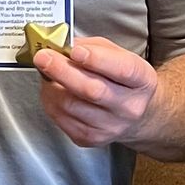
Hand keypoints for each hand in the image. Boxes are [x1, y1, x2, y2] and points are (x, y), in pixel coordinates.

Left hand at [31, 36, 159, 147]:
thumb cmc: (121, 79)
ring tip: (46, 72)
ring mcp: (111, 127)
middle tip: (43, 57)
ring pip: (72, 105)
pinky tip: (53, 90)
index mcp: (142, 80)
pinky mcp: (92, 138)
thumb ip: (92, 47)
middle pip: (93, 91)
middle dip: (62, 71)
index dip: (97, 60)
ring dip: (52, 86)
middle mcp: (130, 107)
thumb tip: (63, 45)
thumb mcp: (117, 54)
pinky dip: (51, 101)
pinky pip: (63, 118)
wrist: (134, 113)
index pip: (122, 70)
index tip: (75, 50)